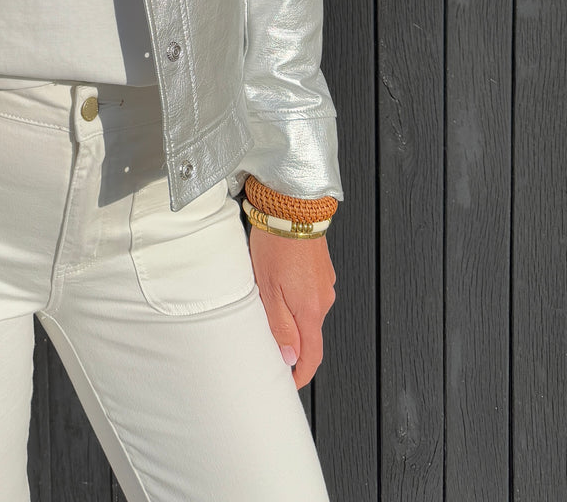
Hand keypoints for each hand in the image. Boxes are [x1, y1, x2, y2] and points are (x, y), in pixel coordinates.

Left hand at [248, 228, 335, 388]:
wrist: (291, 207)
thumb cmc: (276, 244)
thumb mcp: (268, 289)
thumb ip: (280, 326)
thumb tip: (289, 358)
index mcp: (311, 310)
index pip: (312, 355)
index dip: (301, 374)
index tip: (289, 383)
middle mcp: (323, 299)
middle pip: (309, 334)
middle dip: (291, 345)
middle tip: (268, 346)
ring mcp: (324, 283)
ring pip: (307, 312)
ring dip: (290, 316)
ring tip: (265, 306)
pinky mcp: (320, 269)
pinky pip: (308, 293)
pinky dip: (294, 298)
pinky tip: (277, 285)